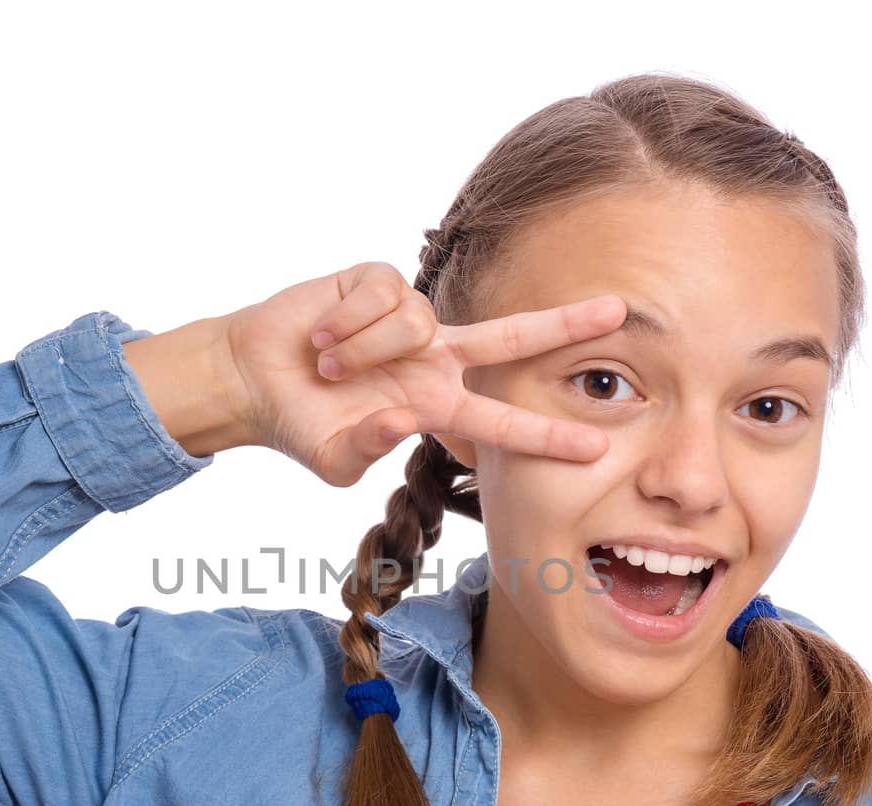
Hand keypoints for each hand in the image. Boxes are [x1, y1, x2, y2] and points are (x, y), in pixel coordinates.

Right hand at [225, 261, 622, 485]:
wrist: (250, 379)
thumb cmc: (299, 425)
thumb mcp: (335, 460)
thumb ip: (369, 450)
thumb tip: (400, 419)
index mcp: (433, 406)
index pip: (501, 421)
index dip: (546, 434)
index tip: (596, 445)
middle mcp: (433, 358)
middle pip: (513, 338)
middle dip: (565, 324)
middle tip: (622, 311)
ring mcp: (408, 318)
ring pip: (416, 324)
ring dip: (363, 351)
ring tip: (327, 366)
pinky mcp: (375, 280)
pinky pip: (382, 296)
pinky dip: (347, 323)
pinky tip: (322, 336)